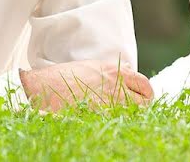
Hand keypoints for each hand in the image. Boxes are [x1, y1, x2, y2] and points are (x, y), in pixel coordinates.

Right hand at [19, 60, 152, 110]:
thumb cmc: (65, 76)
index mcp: (115, 72)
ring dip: (131, 116)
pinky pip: (117, 122)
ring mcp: (109, 104)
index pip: (144, 84)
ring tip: (122, 118)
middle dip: (142, 106)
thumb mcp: (92, 66)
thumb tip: (128, 69)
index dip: (145, 93)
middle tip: (135, 110)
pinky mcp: (99, 117)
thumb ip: (112, 70)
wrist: (43, 88)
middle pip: (144, 101)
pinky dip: (117, 123)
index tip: (142, 98)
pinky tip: (109, 123)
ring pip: (134, 114)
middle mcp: (116, 87)